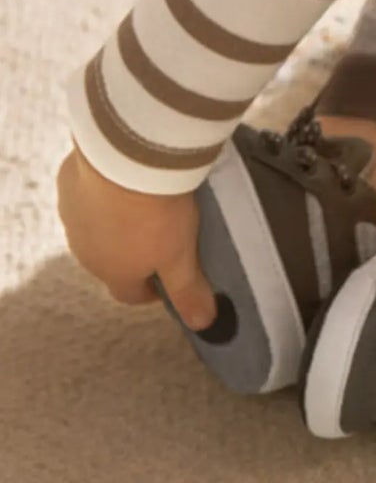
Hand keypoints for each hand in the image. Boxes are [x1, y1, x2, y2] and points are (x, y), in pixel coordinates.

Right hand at [56, 142, 217, 330]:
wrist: (125, 159)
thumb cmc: (156, 214)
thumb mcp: (181, 255)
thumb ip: (188, 290)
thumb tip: (202, 324)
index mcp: (114, 273)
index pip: (130, 294)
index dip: (151, 290)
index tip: (168, 278)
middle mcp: (85, 252)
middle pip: (110, 261)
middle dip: (131, 253)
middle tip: (160, 232)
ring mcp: (71, 217)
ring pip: (94, 228)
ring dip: (113, 222)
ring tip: (141, 201)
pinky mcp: (67, 185)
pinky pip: (84, 194)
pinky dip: (100, 190)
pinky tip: (120, 175)